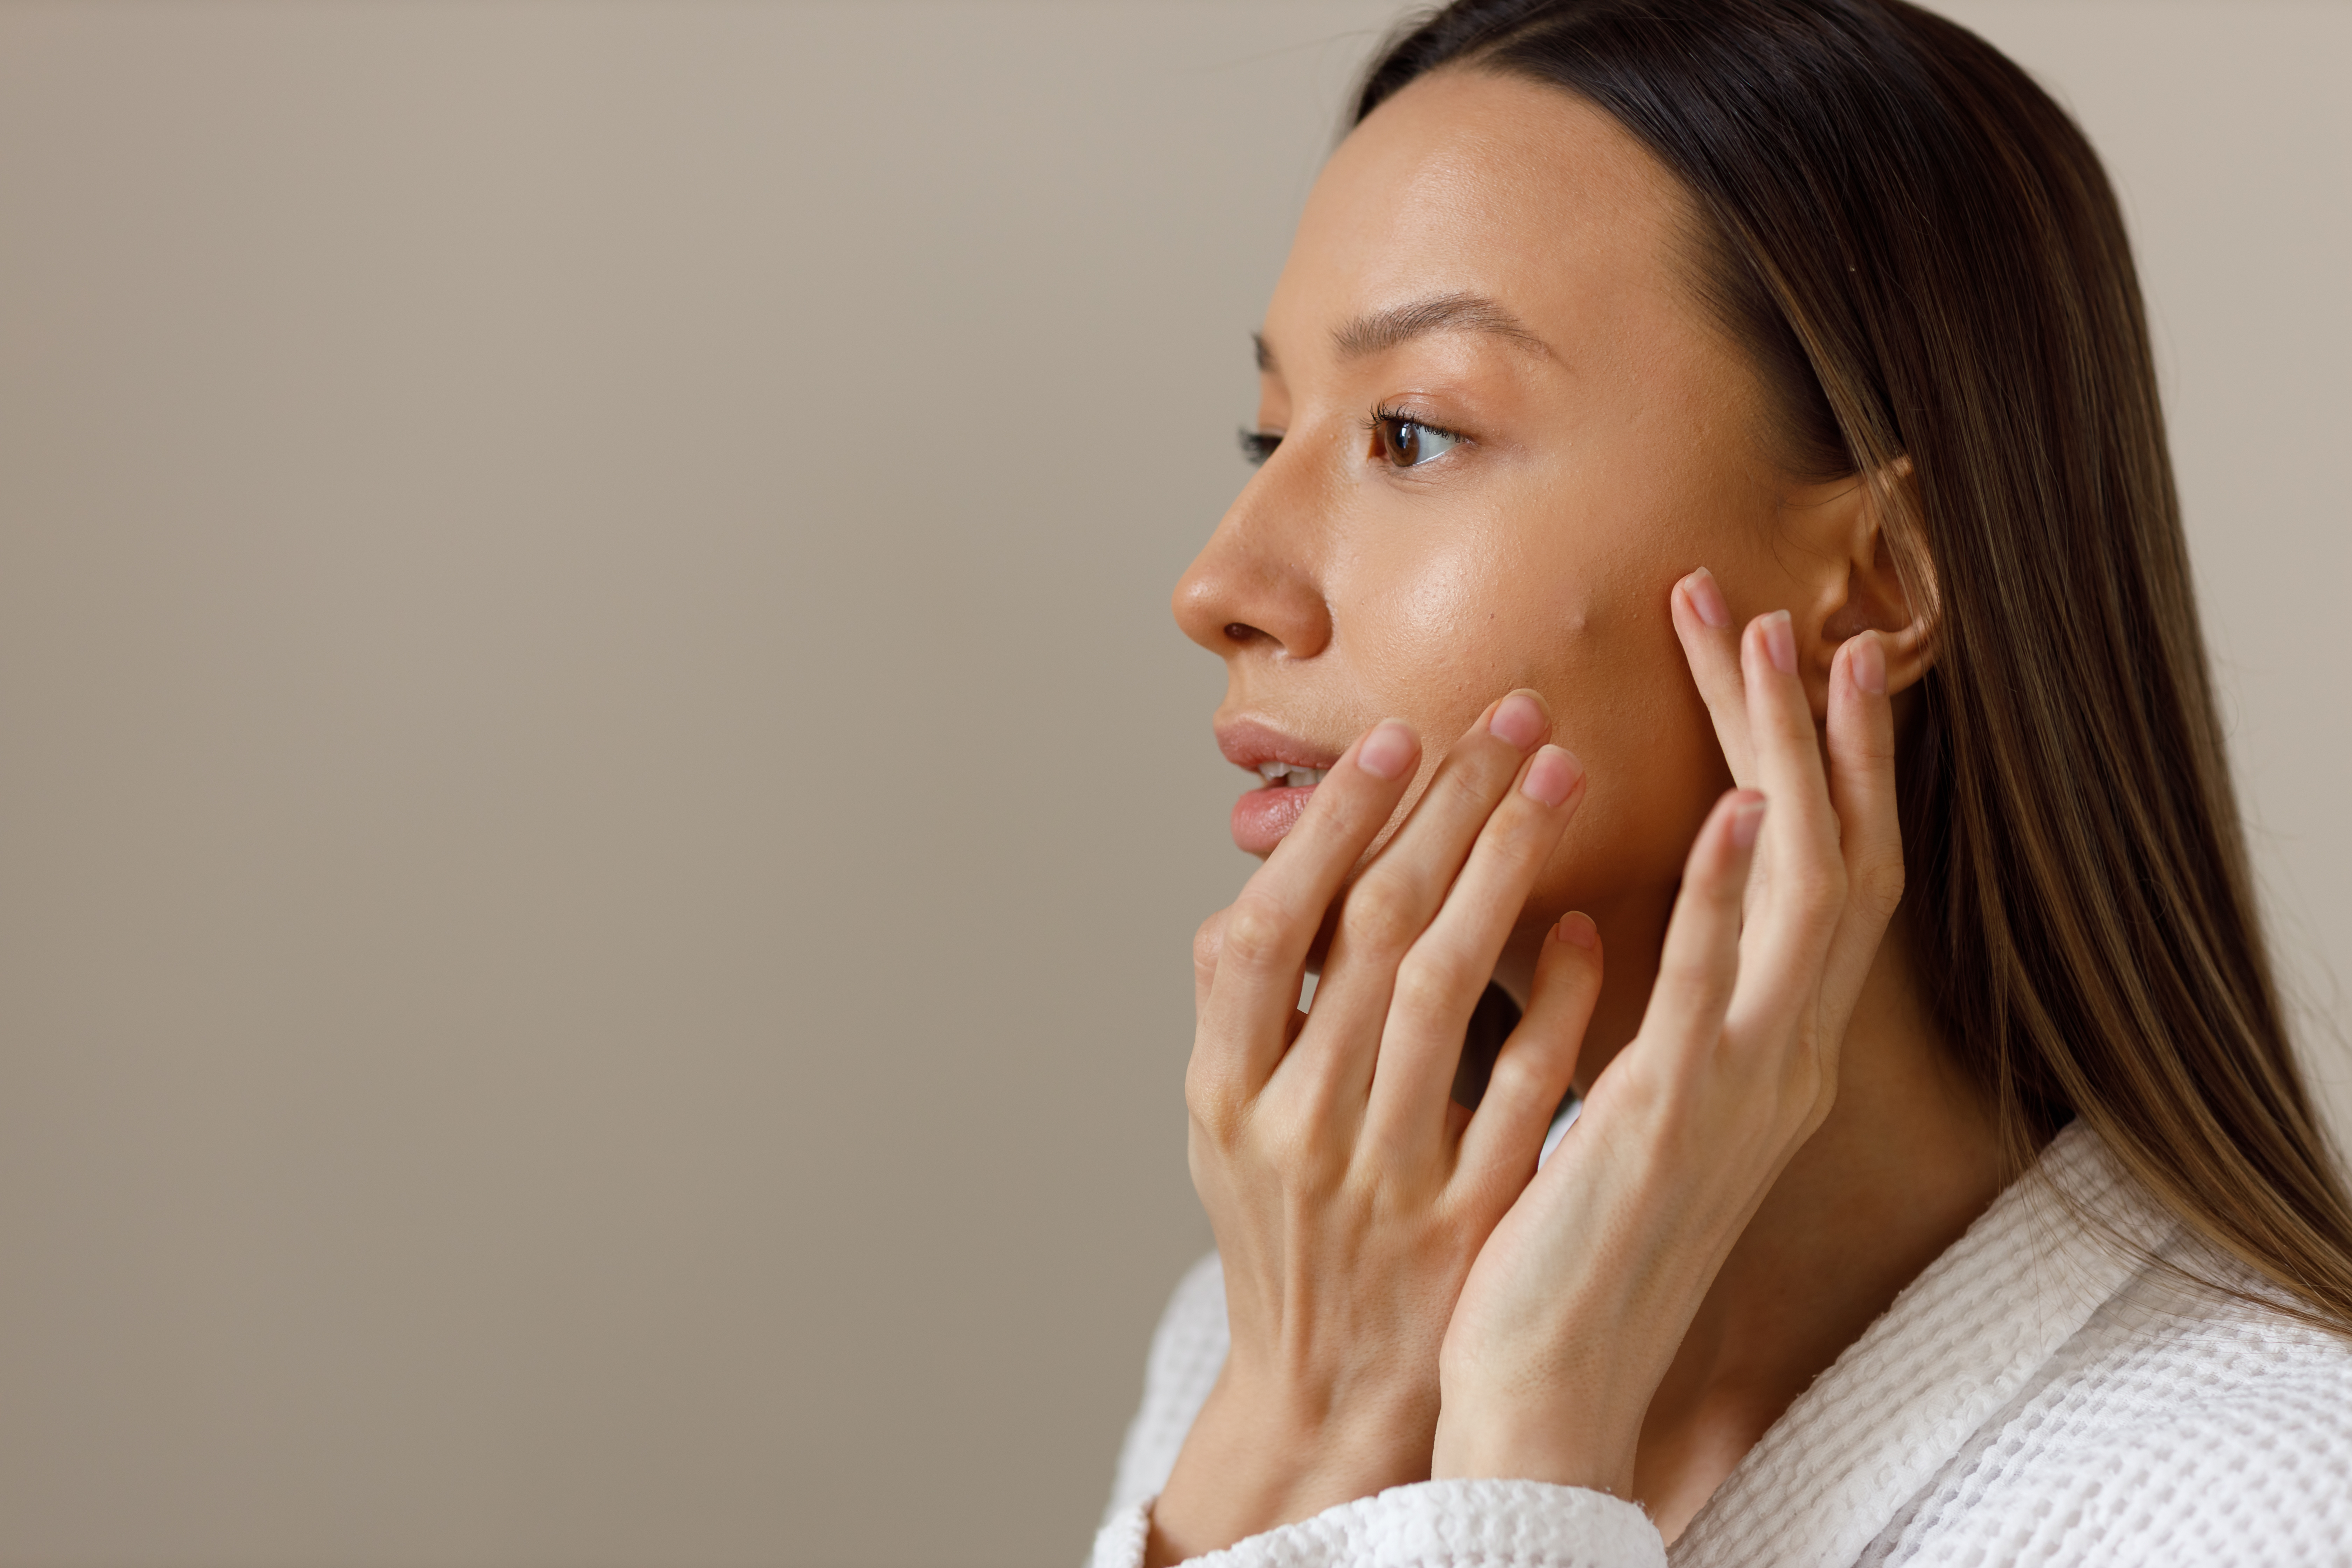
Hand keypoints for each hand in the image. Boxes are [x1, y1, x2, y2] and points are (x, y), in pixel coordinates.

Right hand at [1148, 694, 1602, 1562]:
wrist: (1329, 1393)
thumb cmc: (1280, 1229)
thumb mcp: (1221, 1122)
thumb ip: (1239, 1006)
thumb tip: (1264, 874)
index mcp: (1225, 1088)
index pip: (1275, 925)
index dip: (1335, 823)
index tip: (1400, 737)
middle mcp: (1299, 1124)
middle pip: (1374, 933)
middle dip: (1447, 808)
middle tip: (1513, 714)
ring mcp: (1388, 1175)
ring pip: (1451, 991)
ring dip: (1508, 869)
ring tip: (1560, 777)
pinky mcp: (1473, 1218)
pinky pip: (1526, 1091)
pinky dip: (1558, 1005)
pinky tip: (1590, 930)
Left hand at [1430, 573, 1902, 1497]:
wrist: (1549, 1379)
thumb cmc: (1570, 1240)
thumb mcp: (1617, 1104)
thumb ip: (1623, 1016)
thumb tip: (1580, 923)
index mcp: (1763, 1056)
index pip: (1813, 877)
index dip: (1819, 766)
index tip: (1797, 661)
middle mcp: (1782, 1063)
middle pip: (1833, 857)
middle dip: (1818, 734)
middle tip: (1796, 617)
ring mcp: (1741, 1091)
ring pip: (1801, 897)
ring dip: (1789, 766)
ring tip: (1776, 653)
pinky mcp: (1672, 1123)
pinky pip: (1716, 991)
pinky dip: (1732, 897)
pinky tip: (1737, 810)